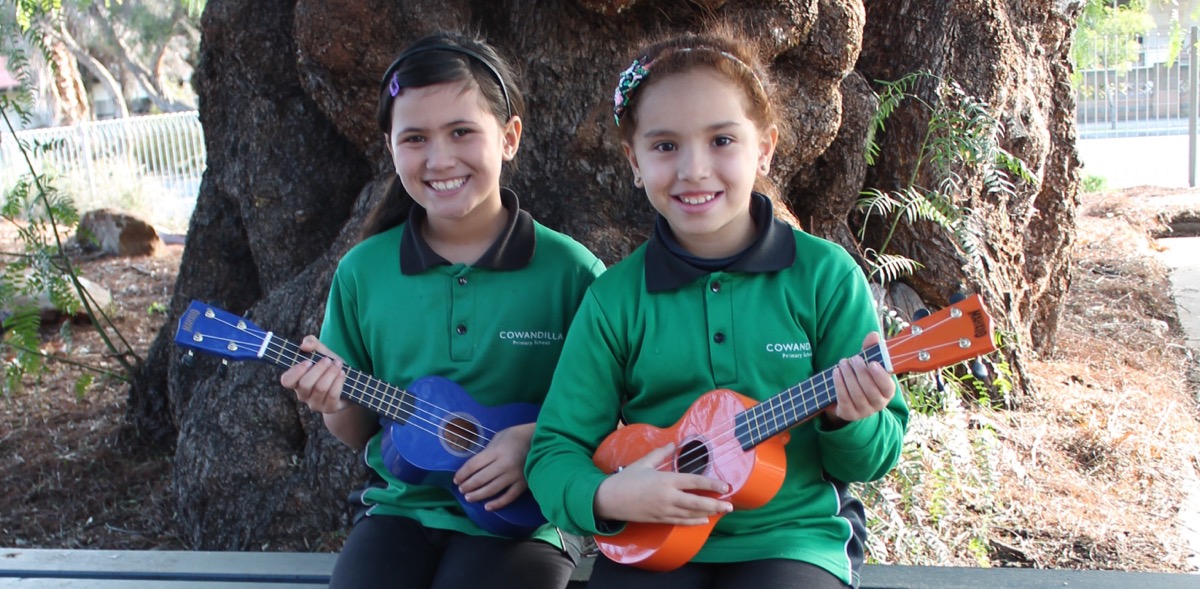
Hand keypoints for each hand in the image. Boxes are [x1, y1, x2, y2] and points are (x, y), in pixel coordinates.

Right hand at [279, 335, 348, 414]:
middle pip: (305, 384)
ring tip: (338, 365)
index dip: (295, 371)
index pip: (286, 381)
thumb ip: (312, 343)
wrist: (349, 385)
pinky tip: (342, 374)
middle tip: (328, 360)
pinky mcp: (329, 408)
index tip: (308, 361)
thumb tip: (304, 345)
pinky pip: (332, 395)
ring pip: (320, 388)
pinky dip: (338, 382)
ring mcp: (316, 403)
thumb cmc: (330, 368)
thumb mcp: (322, 353)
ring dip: (331, 373)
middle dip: (319, 369)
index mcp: (297, 381)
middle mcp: (303, 395)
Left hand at [454, 423, 534, 511]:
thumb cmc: (517, 436)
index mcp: (496, 451)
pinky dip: (497, 503)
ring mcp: (514, 476)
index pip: (474, 465)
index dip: (462, 474)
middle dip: (468, 486)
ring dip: (478, 495)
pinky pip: (509, 497)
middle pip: (480, 479)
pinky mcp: (523, 484)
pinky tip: (488, 506)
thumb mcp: (499, 438)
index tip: (456, 479)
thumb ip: (488, 452)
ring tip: (469, 497)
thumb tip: (475, 466)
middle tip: (461, 490)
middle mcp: (504, 464)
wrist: (543, 440)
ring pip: (492, 490)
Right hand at [593, 443, 731, 525]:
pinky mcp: (659, 519)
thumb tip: (672, 443)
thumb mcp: (644, 463)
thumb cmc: (626, 479)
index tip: (725, 486)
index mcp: (666, 480)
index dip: (712, 484)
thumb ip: (660, 453)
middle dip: (716, 504)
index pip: (694, 481)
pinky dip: (694, 522)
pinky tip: (703, 520)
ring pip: (691, 514)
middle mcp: (668, 496)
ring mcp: (664, 510)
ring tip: (721, 512)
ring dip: (708, 513)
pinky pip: (680, 521)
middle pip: (697, 502)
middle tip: (730, 505)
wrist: (609, 499)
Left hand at [826, 331, 895, 425]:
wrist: (847, 400)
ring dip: (848, 377)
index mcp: (887, 392)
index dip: (880, 376)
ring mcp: (863, 411)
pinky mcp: (849, 414)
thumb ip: (871, 349)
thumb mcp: (867, 363)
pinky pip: (844, 399)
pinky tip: (836, 373)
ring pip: (856, 394)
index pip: (887, 387)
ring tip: (842, 363)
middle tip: (853, 359)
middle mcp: (878, 404)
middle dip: (860, 372)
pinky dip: (839, 385)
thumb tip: (874, 335)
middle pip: (870, 389)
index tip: (871, 363)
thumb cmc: (861, 378)